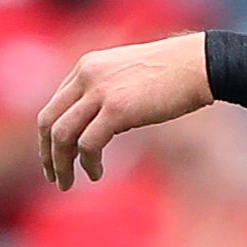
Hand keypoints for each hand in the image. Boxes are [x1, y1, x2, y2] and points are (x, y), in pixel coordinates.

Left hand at [37, 33, 211, 189]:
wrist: (199, 64)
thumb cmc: (171, 73)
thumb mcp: (127, 77)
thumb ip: (105, 93)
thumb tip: (94, 125)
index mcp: (87, 66)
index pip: (55, 104)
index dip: (50, 135)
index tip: (56, 155)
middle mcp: (87, 75)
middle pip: (49, 121)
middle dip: (47, 153)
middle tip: (54, 175)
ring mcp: (100, 91)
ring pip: (62, 135)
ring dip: (61, 164)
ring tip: (67, 182)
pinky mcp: (116, 109)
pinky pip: (87, 145)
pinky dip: (88, 164)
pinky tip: (96, 173)